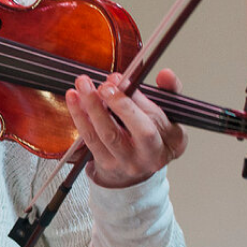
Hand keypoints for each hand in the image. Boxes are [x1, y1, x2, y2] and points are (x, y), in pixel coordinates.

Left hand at [65, 68, 187, 187]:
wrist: (135, 172)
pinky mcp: (105, 164)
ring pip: (107, 134)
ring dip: (92, 107)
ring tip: (83, 86)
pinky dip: (80, 116)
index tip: (119, 80)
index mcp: (172, 142)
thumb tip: (166, 74)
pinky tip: (74, 99)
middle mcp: (150, 156)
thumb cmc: (154, 137)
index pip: (154, 119)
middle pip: (136, 131)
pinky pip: (90, 139)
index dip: (136, 98)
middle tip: (104, 86)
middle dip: (119, 105)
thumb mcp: (170, 115)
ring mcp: (126, 162)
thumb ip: (169, 91)